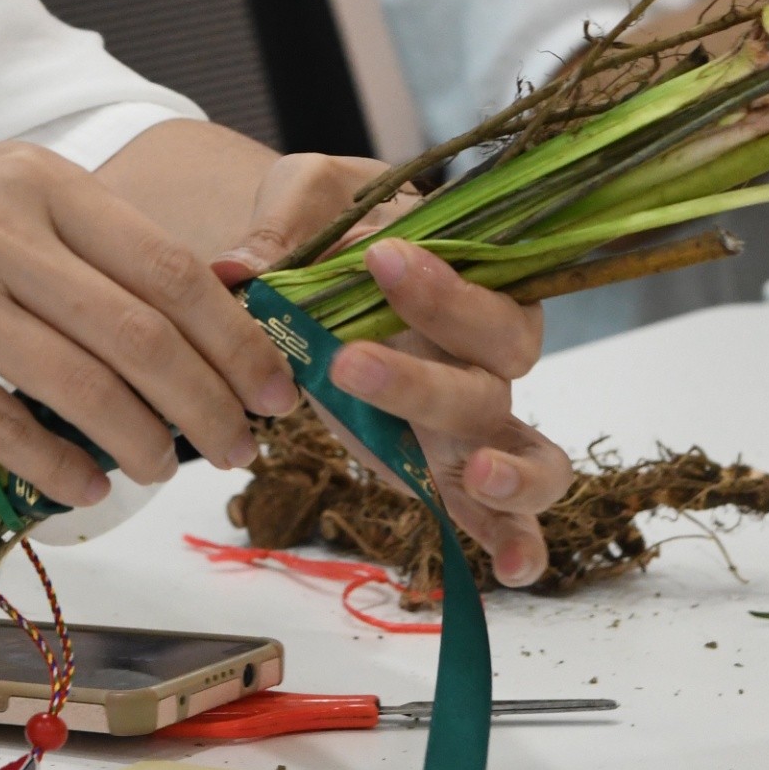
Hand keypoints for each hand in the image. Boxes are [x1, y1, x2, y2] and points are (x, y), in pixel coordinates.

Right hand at [0, 145, 299, 509]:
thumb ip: (68, 251)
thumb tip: (178, 330)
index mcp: (34, 180)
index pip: (169, 265)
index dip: (235, 336)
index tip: (273, 387)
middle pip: (143, 330)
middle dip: (209, 401)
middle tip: (239, 448)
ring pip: (84, 383)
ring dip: (142, 440)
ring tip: (164, 470)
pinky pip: (3, 426)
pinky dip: (58, 465)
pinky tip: (86, 486)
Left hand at [216, 159, 574, 588]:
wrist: (323, 265)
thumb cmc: (336, 225)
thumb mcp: (309, 197)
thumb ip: (285, 222)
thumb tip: (240, 268)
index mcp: (478, 276)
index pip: (485, 286)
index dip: (442, 286)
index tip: (377, 258)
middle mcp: (488, 354)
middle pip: (493, 373)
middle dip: (424, 378)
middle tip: (345, 362)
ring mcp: (477, 419)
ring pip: (528, 451)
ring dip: (512, 471)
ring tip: (474, 476)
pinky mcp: (449, 468)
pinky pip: (503, 514)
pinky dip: (516, 542)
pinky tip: (507, 572)